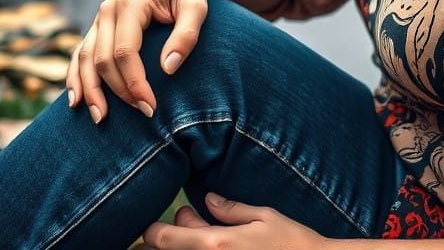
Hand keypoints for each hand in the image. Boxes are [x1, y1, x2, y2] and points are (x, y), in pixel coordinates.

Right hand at [66, 0, 208, 123]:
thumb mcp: (197, 5)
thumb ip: (186, 35)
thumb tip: (168, 69)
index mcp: (131, 4)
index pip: (125, 52)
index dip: (134, 83)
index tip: (150, 106)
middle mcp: (109, 9)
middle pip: (103, 60)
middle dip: (118, 92)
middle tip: (142, 114)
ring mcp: (100, 16)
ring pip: (85, 58)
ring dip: (89, 90)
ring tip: (100, 118)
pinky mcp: (99, 24)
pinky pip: (81, 52)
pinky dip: (75, 75)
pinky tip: (76, 99)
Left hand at [142, 192, 327, 248]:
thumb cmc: (291, 243)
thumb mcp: (264, 217)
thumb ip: (230, 209)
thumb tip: (207, 199)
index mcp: (217, 244)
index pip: (164, 240)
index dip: (152, 232)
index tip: (155, 225)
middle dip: (165, 241)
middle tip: (186, 223)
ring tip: (201, 236)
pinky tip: (214, 249)